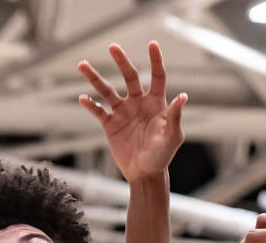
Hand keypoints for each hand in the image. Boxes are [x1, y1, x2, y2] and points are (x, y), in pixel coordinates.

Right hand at [77, 42, 186, 182]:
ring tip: (82, 65)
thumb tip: (183, 96)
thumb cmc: (162, 156)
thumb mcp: (172, 137)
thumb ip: (175, 116)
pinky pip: (98, 111)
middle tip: (113, 46)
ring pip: (107, 90)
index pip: (157, 76)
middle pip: (129, 76)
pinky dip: (90, 104)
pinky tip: (83, 98)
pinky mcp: (110, 125)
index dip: (155, 60)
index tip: (152, 44)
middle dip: (121, 61)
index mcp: (156, 103)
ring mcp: (123, 112)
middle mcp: (138, 103)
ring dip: (95, 78)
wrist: (145, 174)